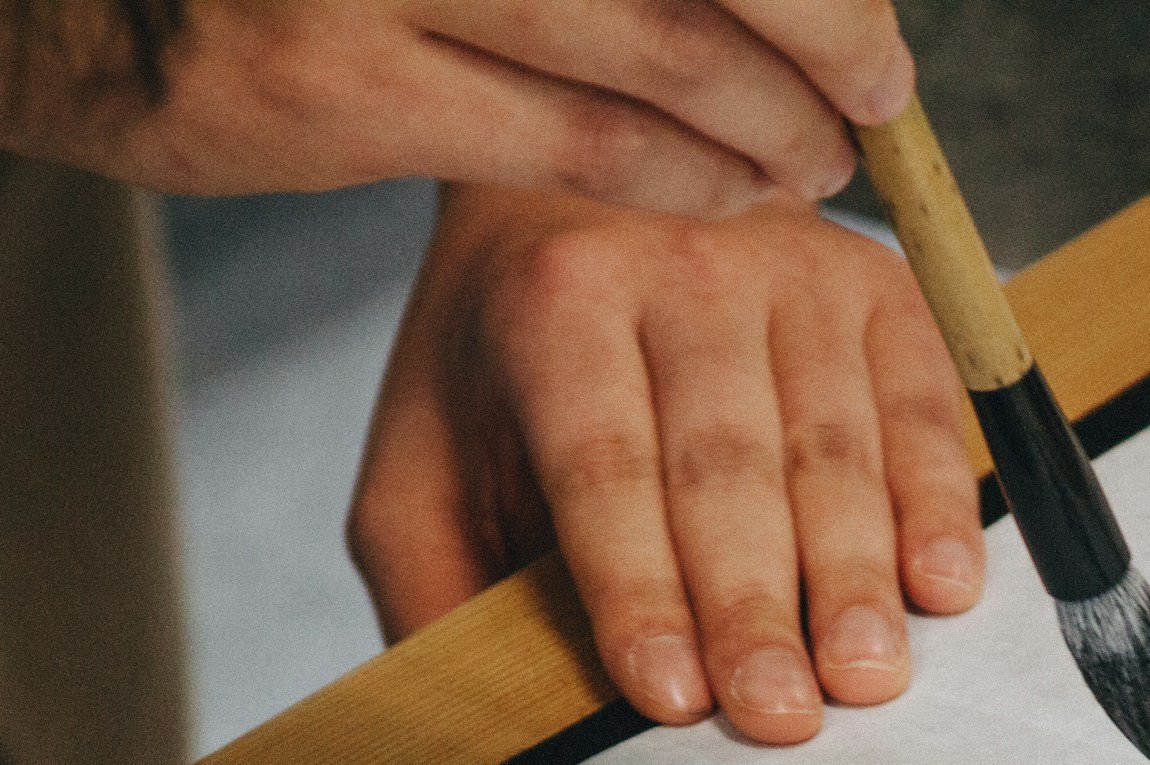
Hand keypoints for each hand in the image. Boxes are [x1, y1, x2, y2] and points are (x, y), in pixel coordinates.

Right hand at [3, 0, 910, 216]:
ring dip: (775, 124)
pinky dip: (687, 178)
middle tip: (878, 95)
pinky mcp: (347, 84)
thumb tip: (812, 4)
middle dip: (828, 39)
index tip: (872, 32)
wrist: (101, 4)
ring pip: (666, 53)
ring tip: (815, 159)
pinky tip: (729, 191)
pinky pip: (582, 145)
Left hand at [349, 183, 984, 742]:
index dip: (639, 587)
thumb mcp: (426, 457)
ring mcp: (794, 269)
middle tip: (780, 715)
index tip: (671, 697)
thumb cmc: (513, 361)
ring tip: (864, 675)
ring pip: (834, 446)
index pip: (604, 466)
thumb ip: (435, 580)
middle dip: (756, 603)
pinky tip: (941, 585)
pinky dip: (940, 503)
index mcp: (554, 303)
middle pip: (728, 464)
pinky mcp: (880, 287)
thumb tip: (472, 721)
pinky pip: (924, 410)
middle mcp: (679, 265)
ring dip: (855, 573)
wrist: (594, 194)